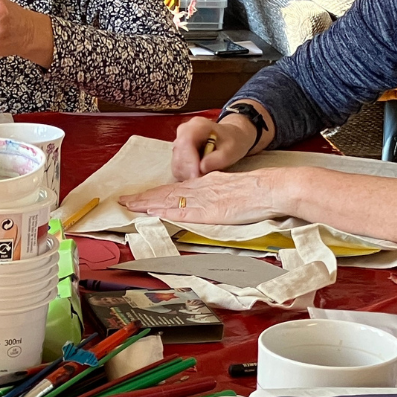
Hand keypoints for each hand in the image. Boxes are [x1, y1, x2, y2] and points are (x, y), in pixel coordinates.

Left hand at [122, 171, 285, 224]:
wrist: (273, 188)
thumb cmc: (260, 192)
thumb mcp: (234, 191)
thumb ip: (219, 197)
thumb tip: (210, 204)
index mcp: (208, 184)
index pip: (176, 189)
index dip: (156, 194)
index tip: (140, 197)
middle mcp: (202, 188)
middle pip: (167, 193)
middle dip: (144, 197)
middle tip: (123, 201)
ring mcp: (205, 199)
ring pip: (170, 200)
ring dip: (148, 203)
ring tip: (129, 206)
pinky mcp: (210, 210)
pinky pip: (183, 211)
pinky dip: (166, 211)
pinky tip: (153, 212)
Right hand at [171, 114, 257, 181]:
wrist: (231, 138)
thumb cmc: (232, 142)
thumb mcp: (231, 151)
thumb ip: (217, 159)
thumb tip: (201, 169)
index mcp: (198, 125)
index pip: (186, 142)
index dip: (189, 161)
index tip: (196, 177)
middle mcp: (184, 131)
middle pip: (178, 154)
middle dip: (188, 171)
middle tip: (203, 180)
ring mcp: (179, 142)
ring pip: (176, 163)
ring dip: (187, 175)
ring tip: (203, 176)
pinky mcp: (178, 153)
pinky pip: (177, 168)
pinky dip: (186, 175)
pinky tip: (198, 175)